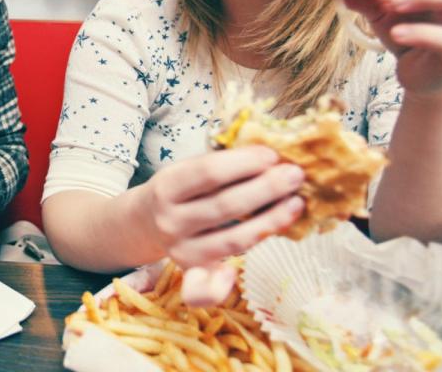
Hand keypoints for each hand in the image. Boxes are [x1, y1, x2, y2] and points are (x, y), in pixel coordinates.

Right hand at [139, 146, 303, 268]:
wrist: (146, 222)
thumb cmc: (181, 189)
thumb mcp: (186, 168)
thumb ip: (219, 164)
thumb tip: (270, 158)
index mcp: (166, 187)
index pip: (208, 172)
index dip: (244, 163)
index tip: (272, 155)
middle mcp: (169, 221)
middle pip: (225, 206)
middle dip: (266, 188)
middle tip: (295, 175)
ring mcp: (181, 250)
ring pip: (233, 239)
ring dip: (270, 220)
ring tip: (296, 203)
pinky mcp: (194, 271)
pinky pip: (212, 286)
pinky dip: (231, 281)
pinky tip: (252, 262)